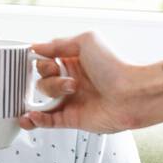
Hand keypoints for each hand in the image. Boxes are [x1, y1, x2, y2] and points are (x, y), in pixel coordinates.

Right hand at [17, 32, 142, 133]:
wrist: (131, 94)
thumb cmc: (115, 66)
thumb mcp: (87, 41)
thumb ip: (59, 43)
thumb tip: (36, 46)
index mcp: (73, 62)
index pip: (45, 62)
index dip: (42, 62)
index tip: (48, 63)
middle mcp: (71, 81)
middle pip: (42, 80)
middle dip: (50, 78)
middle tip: (67, 78)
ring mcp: (71, 101)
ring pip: (43, 99)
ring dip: (49, 93)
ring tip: (68, 92)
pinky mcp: (72, 118)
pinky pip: (47, 121)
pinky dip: (36, 120)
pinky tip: (31, 116)